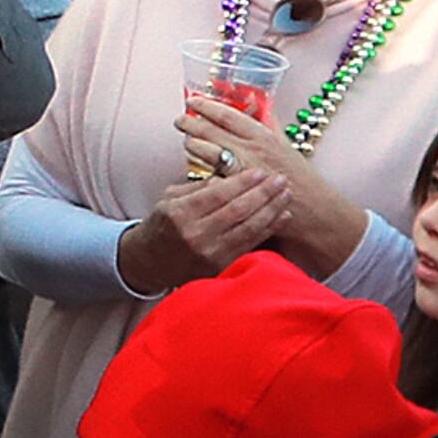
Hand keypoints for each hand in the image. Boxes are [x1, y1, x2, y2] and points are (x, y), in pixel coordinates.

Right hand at [114, 166, 288, 292]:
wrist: (151, 263)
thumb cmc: (162, 225)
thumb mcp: (170, 199)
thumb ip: (199, 187)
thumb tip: (228, 173)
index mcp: (180, 214)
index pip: (218, 194)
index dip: (242, 181)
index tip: (260, 171)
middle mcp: (195, 234)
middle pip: (238, 210)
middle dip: (263, 193)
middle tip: (280, 179)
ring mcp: (210, 253)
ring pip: (249, 227)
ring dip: (271, 209)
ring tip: (286, 194)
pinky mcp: (221, 266)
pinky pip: (251, 244)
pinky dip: (270, 229)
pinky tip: (282, 216)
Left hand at [177, 97, 367, 273]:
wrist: (315, 213)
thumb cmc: (301, 179)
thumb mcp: (286, 146)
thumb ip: (270, 125)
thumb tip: (260, 105)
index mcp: (264, 136)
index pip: (229, 115)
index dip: (208, 106)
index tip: (193, 101)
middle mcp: (252, 150)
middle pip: (212, 131)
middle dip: (192, 124)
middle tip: (180, 120)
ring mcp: (243, 171)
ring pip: (208, 152)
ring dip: (194, 145)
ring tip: (188, 142)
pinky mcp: (237, 192)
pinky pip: (212, 179)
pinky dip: (201, 173)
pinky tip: (194, 170)